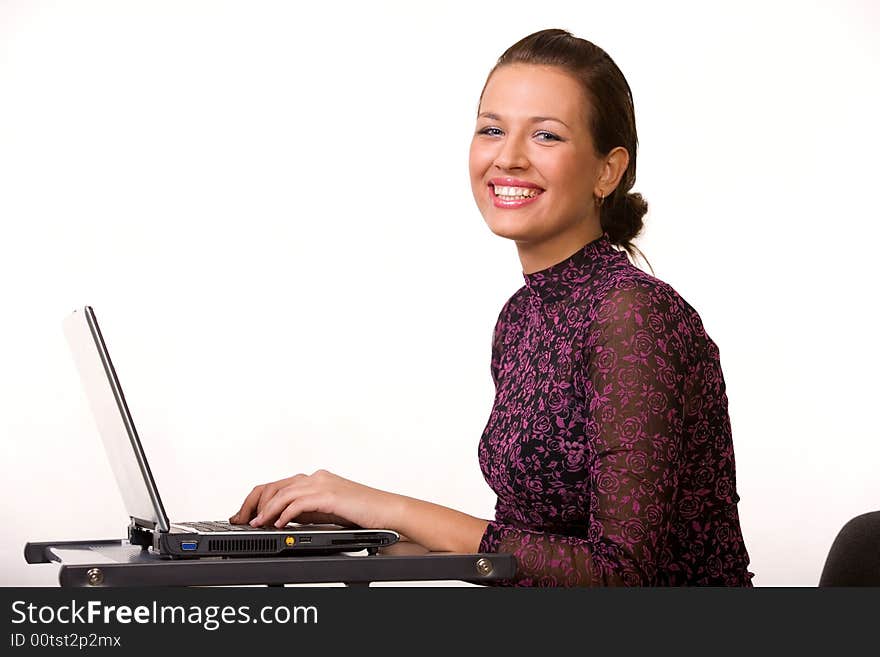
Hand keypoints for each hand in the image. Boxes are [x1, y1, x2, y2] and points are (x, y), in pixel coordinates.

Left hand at [228, 470, 389, 529]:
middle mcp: (316, 477)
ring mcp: (323, 484)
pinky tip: (278, 524)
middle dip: (253, 504)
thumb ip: (307, 511)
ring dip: (266, 510)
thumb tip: (282, 519)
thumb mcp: (328, 513)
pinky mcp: (330, 495)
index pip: (276, 485)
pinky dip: (284, 513)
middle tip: (241, 521)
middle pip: (274, 485)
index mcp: (315, 480)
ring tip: (255, 525)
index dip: (256, 500)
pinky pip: (299, 502)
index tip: (243, 515)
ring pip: (283, 492)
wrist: (389, 512)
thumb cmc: (363, 514)